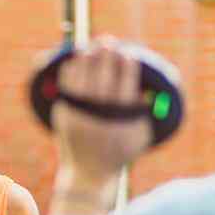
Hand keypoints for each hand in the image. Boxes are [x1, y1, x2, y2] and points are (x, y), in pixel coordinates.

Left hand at [52, 38, 152, 194]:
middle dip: (106, 57)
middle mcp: (99, 115)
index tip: (130, 55)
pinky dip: (70, 70)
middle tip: (109, 42)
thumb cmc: (119, 151)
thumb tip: (151, 88)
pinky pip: (66, 86)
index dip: (127, 67)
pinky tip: (75, 60)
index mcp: (120, 119)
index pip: (125, 86)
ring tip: (92, 46)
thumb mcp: (139, 136)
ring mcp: (79, 114)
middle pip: (103, 78)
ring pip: (83, 78)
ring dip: (87, 59)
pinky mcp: (64, 114)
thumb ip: (147, 113)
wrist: (88, 172)